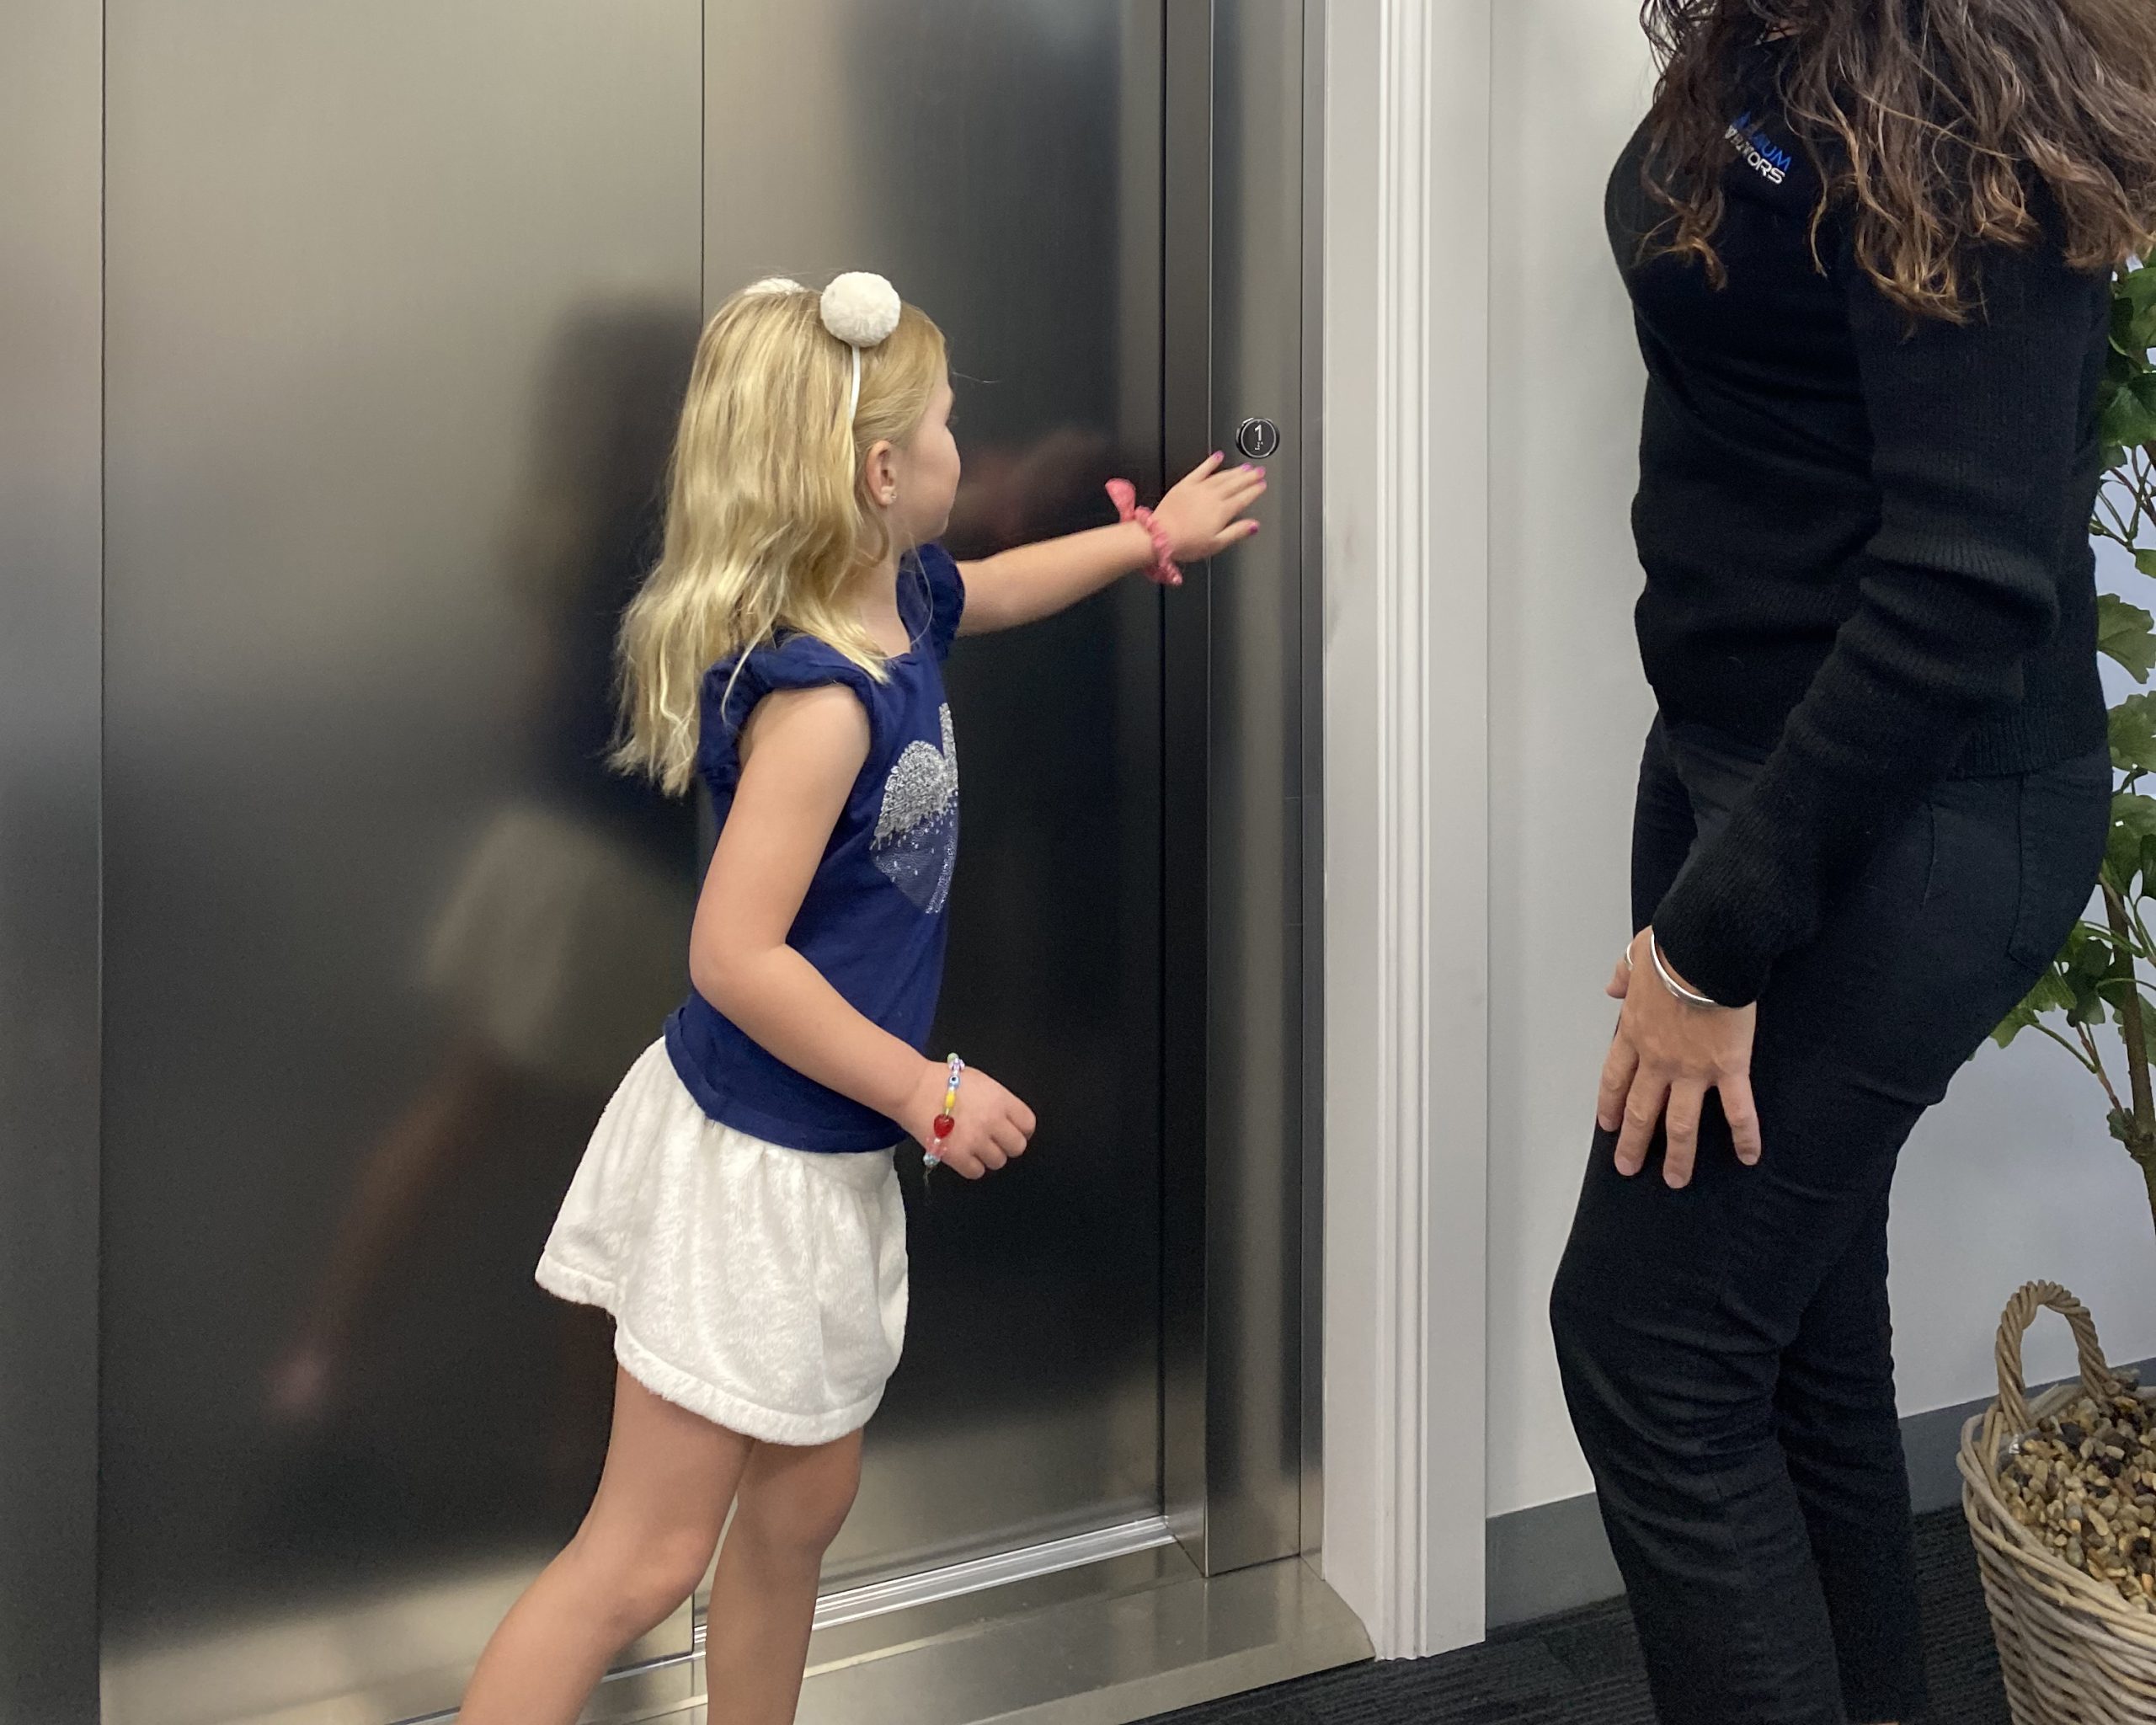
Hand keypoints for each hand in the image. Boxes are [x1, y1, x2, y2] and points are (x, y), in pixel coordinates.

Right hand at [901, 1059, 1036, 1180]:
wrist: (914, 1089)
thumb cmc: (944, 1080)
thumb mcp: (981, 1082)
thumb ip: (998, 1101)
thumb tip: (1006, 1118)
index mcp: (1002, 1100)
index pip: (1028, 1124)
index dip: (1021, 1130)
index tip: (1012, 1131)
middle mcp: (994, 1122)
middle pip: (1017, 1147)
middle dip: (1006, 1145)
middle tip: (992, 1140)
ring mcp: (976, 1141)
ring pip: (998, 1162)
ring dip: (988, 1156)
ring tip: (974, 1146)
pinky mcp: (958, 1156)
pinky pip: (977, 1172)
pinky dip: (971, 1166)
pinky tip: (963, 1155)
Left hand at [1151, 452, 1266, 561]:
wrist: (1160, 536)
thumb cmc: (1186, 543)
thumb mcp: (1216, 544)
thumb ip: (1237, 532)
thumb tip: (1253, 526)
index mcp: (1222, 511)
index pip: (1244, 498)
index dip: (1254, 490)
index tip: (1262, 485)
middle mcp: (1213, 497)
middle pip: (1236, 483)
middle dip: (1249, 477)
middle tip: (1259, 471)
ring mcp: (1199, 489)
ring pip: (1222, 475)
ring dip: (1235, 470)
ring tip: (1245, 466)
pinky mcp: (1185, 484)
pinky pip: (1201, 470)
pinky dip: (1210, 462)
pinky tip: (1217, 457)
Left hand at [1597, 930, 1761, 1187]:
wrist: (1705, 947)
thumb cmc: (1675, 947)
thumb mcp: (1637, 955)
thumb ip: (1623, 975)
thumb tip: (1613, 986)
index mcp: (1634, 1032)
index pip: (1615, 1078)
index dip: (1610, 1103)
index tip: (1607, 1123)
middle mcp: (1658, 1059)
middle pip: (1641, 1110)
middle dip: (1633, 1143)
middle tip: (1628, 1167)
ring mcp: (1692, 1069)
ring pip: (1680, 1123)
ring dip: (1678, 1156)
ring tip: (1675, 1180)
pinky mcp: (1728, 1068)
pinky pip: (1736, 1110)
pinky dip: (1744, 1135)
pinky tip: (1748, 1156)